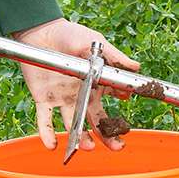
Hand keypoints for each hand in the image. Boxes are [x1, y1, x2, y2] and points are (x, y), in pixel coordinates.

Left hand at [12, 18, 141, 150]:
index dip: (119, 116)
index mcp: (95, 84)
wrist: (42, 31)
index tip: (126, 126)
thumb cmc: (70, 35)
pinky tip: (51, 145)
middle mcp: (81, 95)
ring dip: (80, 138)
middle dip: (107, 136)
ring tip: (87, 147)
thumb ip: (113, 56)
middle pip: (96, 120)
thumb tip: (136, 67)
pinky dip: (46, 134)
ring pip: (73, 124)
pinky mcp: (44, 99)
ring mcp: (63, 99)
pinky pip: (45, 120)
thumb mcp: (94, 42)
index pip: (111, 104)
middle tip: (116, 147)